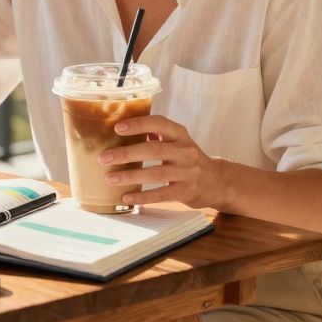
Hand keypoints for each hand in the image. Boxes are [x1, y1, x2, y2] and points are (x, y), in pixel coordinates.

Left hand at [98, 115, 221, 207]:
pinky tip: (127, 197)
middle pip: (153, 150)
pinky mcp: (187, 192)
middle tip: (104, 158)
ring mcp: (188, 172)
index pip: (160, 123)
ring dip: (130, 176)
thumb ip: (157, 135)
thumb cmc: (188, 159)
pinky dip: (143, 197)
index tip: (118, 128)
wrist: (218, 182)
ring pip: (156, 173)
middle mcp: (185, 151)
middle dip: (126, 153)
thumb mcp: (178, 142)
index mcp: (180, 135)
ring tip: (110, 179)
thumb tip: (122, 129)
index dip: (139, 124)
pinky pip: (162, 194)